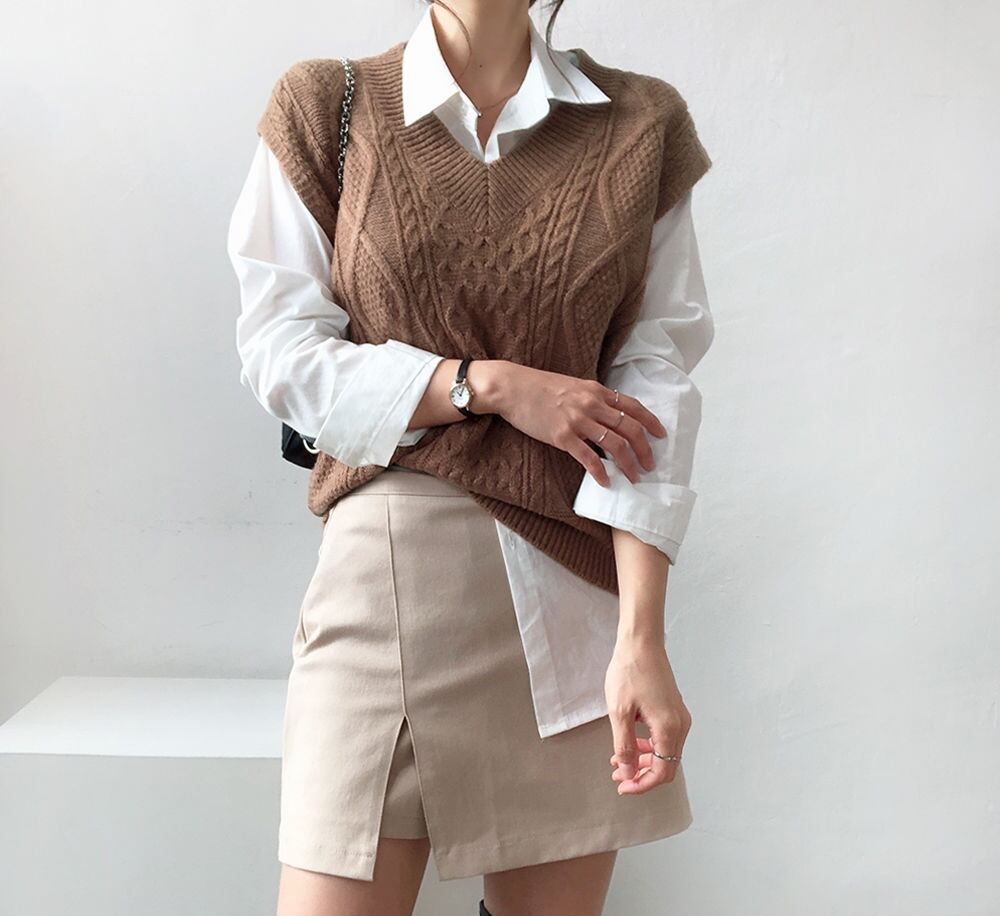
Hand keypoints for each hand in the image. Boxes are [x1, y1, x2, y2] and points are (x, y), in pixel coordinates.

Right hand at [476, 361, 666, 486]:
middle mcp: (592, 404)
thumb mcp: (573, 386)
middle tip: (650, 465)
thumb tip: (608, 414)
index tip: (661, 436)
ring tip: (634, 477)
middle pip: (630, 428)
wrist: (512, 388)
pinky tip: (605, 482)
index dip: (650, 422)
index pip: (633, 406)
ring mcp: (577, 420)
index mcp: (596, 391)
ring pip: (615, 444)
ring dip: (628, 464)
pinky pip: (588, 458)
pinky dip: (600, 473)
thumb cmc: (539, 387)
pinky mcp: (562, 436)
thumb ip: (592, 398)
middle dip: (644, 449)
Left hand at [604, 638, 690, 794]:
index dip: (641, 785)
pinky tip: (631, 742)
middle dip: (642, 775)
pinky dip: (649, 745)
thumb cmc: (629, 673)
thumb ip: (624, 746)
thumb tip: (627, 774)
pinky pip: (665, 737)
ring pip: (666, 752)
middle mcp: (681, 725)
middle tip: (617, 775)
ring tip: (619, 760)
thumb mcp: (620, 712)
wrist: (641, 643)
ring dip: (644, 760)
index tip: (621, 786)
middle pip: (666, 765)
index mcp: (669, 728)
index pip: (661, 772)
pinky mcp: (674, 709)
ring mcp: (680, 716)